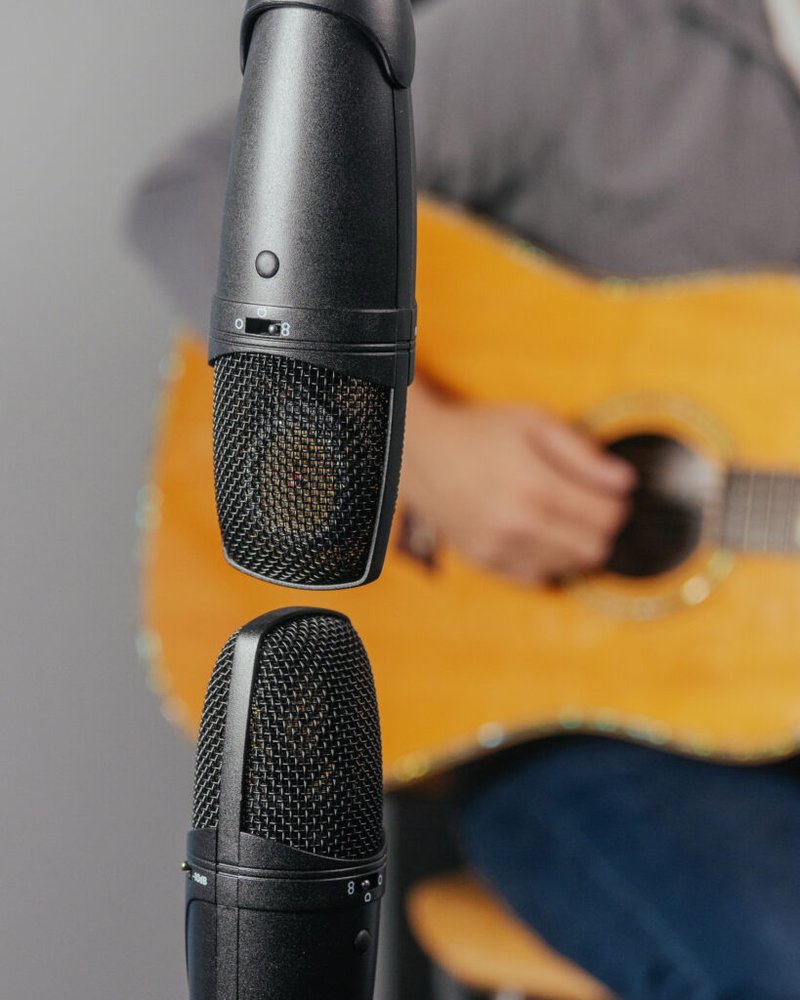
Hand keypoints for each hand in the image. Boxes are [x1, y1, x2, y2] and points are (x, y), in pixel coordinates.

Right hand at [403, 382, 634, 585]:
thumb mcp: (534, 422)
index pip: (609, 516)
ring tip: (563, 517)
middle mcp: (520, 524)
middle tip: (588, 504)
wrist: (422, 454)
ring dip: (577, 545)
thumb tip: (624, 481)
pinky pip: (539, 578)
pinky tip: (541, 534)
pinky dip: (549, 560)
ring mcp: (502, 548)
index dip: (618, 502)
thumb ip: (582, 452)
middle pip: (595, 548)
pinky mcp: (487, 562)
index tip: (608, 490)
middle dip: (601, 527)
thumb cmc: (479, 432)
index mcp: (538, 486)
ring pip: (569, 567)